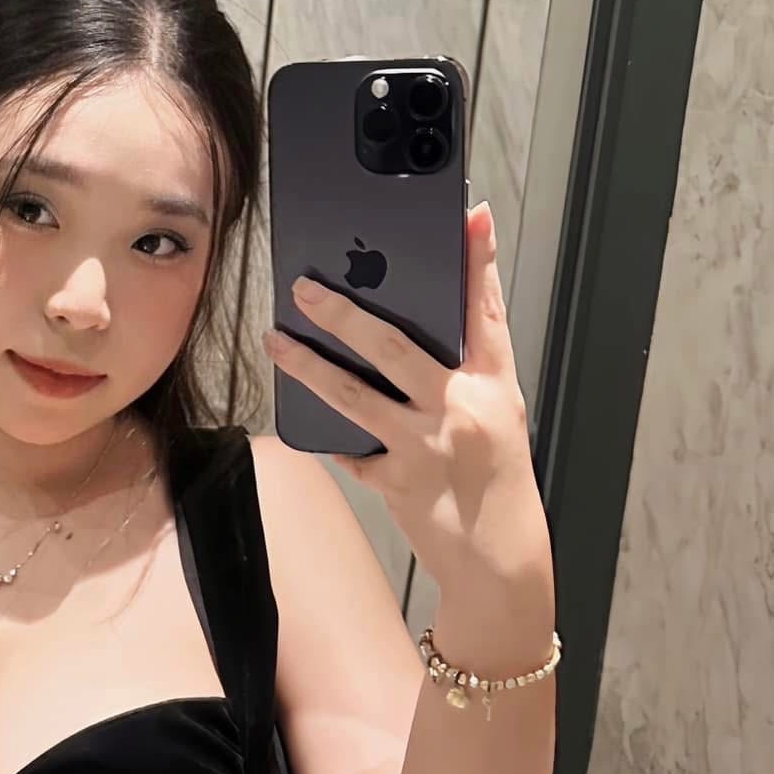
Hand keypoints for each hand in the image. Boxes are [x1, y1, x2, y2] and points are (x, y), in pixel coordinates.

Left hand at [262, 204, 551, 605]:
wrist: (496, 557)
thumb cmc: (496, 477)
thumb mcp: (499, 411)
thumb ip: (470, 363)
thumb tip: (434, 316)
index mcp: (493, 386)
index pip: (485, 312)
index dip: (478, 262)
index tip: (469, 217)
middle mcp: (458, 410)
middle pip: (393, 347)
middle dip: (344, 313)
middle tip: (305, 289)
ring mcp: (421, 446)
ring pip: (353, 395)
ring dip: (308, 366)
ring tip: (275, 341)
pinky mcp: (393, 481)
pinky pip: (347, 447)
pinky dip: (326, 431)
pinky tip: (301, 412)